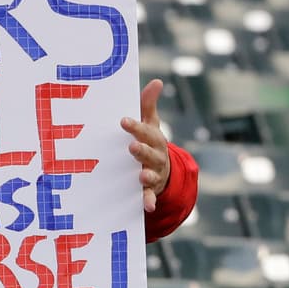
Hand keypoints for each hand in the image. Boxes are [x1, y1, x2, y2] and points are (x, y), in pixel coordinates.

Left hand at [121, 78, 170, 211]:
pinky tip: (148, 206)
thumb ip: (148, 105)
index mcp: (154, 138)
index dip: (135, 126)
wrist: (165, 171)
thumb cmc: (151, 142)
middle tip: (131, 147)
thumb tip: (157, 81)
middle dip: (142, 149)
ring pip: (151, 174)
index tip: (123, 121)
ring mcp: (154, 174)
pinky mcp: (151, 190)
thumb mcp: (151, 124)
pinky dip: (149, 201)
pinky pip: (150, 196)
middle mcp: (156, 156)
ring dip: (147, 175)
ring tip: (141, 175)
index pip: (145, 130)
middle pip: (150, 152)